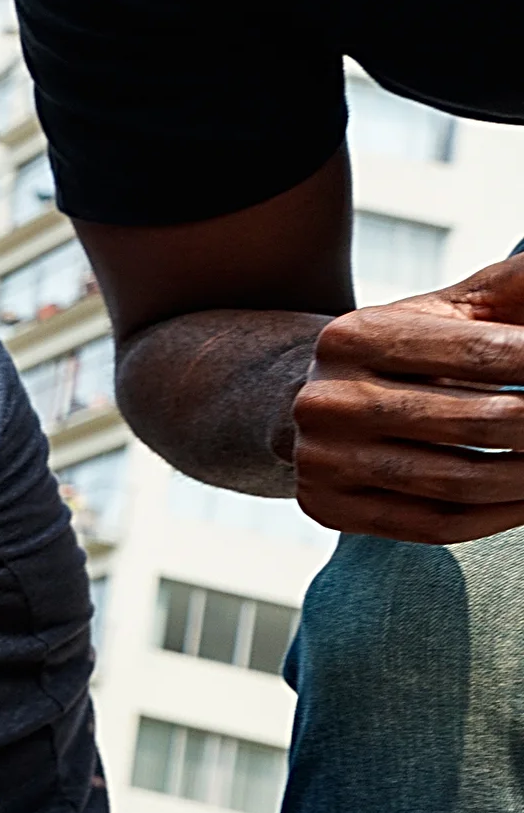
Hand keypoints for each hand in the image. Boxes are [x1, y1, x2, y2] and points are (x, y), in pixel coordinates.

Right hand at [294, 255, 523, 542]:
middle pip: (480, 423)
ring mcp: (322, 461)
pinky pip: (437, 524)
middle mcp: (326, 400)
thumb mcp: (451, 308)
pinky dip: (502, 516)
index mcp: (356, 335)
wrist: (309, 400)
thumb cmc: (409, 349)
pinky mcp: (327, 509)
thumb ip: (516, 289)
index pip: (487, 352)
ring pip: (462, 482)